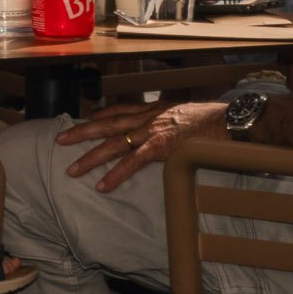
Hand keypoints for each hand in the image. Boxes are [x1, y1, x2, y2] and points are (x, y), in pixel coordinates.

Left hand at [54, 98, 227, 191]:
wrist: (232, 120)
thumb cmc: (216, 120)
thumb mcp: (188, 114)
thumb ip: (173, 121)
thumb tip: (170, 131)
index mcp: (155, 108)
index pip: (121, 109)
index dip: (101, 115)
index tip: (86, 119)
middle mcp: (149, 116)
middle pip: (108, 123)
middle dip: (82, 131)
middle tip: (60, 140)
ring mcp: (153, 131)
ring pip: (114, 143)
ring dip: (91, 158)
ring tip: (72, 170)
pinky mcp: (161, 147)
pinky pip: (133, 162)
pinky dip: (116, 174)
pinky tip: (102, 185)